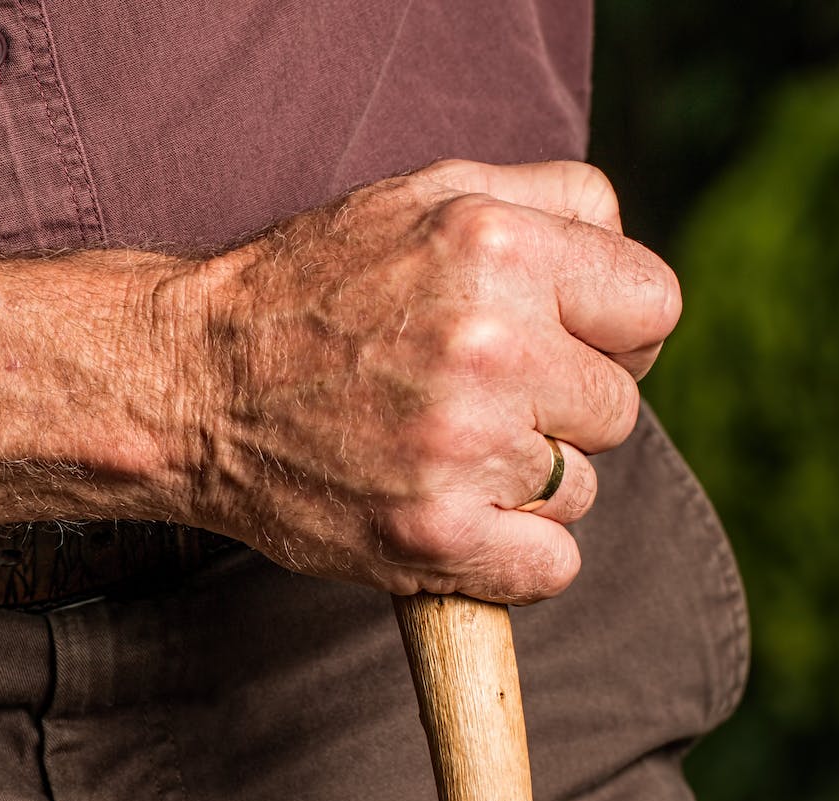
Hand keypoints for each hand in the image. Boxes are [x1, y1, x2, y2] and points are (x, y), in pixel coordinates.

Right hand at [178, 159, 680, 602]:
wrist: (186, 381)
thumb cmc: (305, 289)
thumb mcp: (424, 194)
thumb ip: (551, 201)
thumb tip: (628, 263)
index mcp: (496, 246)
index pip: (652, 308)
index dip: (610, 334)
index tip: (555, 351)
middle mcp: (488, 344)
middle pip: (617, 407)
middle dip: (555, 409)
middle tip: (467, 401)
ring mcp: (460, 447)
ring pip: (579, 490)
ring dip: (521, 483)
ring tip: (433, 451)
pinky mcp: (430, 536)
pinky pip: (551, 568)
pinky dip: (509, 557)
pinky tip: (446, 514)